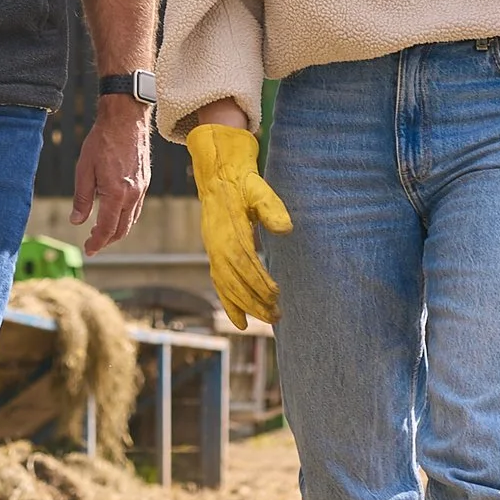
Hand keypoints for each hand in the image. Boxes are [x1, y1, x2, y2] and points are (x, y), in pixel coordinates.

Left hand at [73, 95, 151, 251]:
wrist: (125, 119)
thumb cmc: (101, 141)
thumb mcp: (84, 169)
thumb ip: (82, 198)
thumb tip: (77, 222)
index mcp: (116, 193)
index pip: (106, 229)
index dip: (96, 243)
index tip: (88, 250)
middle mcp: (132, 194)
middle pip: (121, 229)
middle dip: (107, 241)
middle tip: (93, 244)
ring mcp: (141, 188)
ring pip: (131, 220)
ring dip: (117, 230)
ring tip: (101, 232)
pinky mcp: (145, 181)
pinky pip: (136, 207)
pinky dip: (125, 217)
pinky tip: (114, 213)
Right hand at [189, 120, 291, 326]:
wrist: (218, 176)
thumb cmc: (243, 183)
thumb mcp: (258, 188)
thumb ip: (271, 207)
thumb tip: (286, 229)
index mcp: (228, 230)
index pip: (243, 261)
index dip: (258, 280)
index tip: (276, 294)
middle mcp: (216, 245)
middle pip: (233, 280)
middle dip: (254, 300)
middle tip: (277, 315)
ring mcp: (213, 252)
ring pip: (226, 286)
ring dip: (246, 306)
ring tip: (268, 320)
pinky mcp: (215, 256)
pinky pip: (220, 285)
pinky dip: (229, 305)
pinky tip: (241, 323)